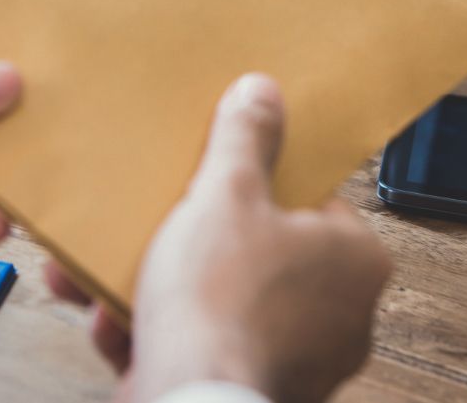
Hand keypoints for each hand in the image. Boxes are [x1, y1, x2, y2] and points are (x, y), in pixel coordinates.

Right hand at [46, 75, 390, 402]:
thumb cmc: (223, 308)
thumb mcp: (225, 195)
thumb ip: (244, 140)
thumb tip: (262, 92)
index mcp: (356, 260)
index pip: (310, 198)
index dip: (256, 180)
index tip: (219, 171)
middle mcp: (340, 316)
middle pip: (256, 250)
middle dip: (188, 237)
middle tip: (158, 216)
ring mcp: (296, 360)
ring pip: (219, 302)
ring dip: (157, 283)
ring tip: (112, 267)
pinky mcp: (250, 389)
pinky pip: (199, 346)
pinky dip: (153, 330)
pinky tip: (111, 316)